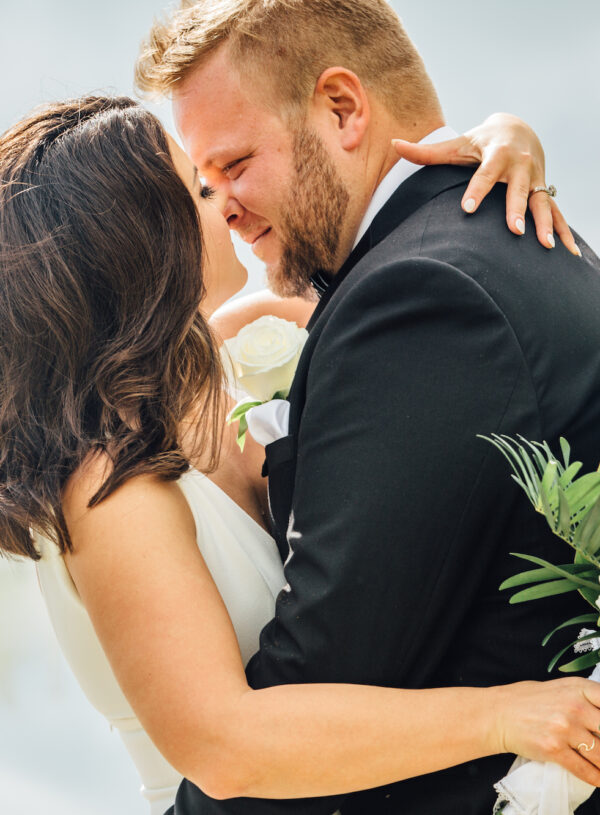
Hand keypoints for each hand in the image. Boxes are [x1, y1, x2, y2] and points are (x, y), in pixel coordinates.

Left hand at [392, 113, 580, 256]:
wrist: (518, 129)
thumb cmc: (480, 142)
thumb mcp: (457, 144)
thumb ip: (426, 152)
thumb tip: (394, 145)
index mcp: (497, 155)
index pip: (485, 174)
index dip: (477, 191)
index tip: (467, 209)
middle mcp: (520, 166)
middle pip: (519, 191)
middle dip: (518, 210)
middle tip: (514, 231)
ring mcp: (536, 179)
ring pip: (542, 203)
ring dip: (546, 224)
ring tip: (546, 246)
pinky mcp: (544, 190)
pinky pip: (557, 213)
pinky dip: (564, 232)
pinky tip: (569, 253)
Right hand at [491, 677, 599, 785]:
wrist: (499, 714)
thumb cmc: (529, 700)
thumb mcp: (560, 689)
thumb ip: (585, 699)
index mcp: (577, 688)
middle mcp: (574, 707)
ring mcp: (564, 729)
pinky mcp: (554, 749)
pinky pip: (584, 770)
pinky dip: (596, 778)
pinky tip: (599, 779)